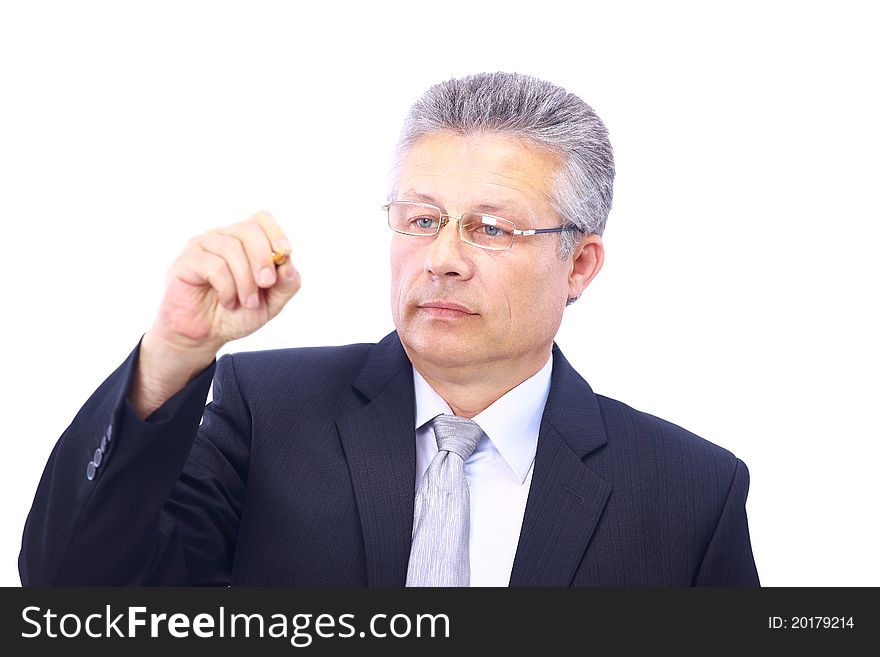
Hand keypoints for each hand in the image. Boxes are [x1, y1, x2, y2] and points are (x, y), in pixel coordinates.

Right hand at [131, 211, 300, 417]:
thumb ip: (286, 284)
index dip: (276, 233)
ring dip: (245, 280)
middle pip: (249, 229)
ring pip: (232, 248)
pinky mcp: (187, 260)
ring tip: (246, 302)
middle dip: (263, 258)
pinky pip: (214, 265)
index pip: (262, 219)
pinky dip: (227, 288)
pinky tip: (227, 301)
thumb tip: (288, 263)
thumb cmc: (237, 314)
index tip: (286, 254)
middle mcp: (225, 237)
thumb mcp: (271, 303)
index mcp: (246, 243)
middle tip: (267, 284)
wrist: (204, 335)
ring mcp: (204, 246)